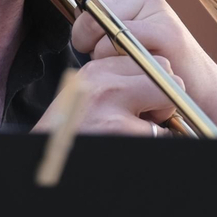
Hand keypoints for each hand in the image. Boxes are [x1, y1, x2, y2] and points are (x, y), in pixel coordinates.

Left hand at [24, 0, 216, 138]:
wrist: (190, 81)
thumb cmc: (144, 55)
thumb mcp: (112, 27)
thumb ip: (88, 9)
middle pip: (84, 5)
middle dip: (82, 36)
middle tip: (103, 50)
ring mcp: (153, 6)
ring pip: (97, 27)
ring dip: (99, 53)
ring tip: (122, 58)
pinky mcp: (164, 29)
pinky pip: (116, 44)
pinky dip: (115, 61)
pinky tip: (133, 64)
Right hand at [30, 55, 185, 135]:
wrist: (46, 158)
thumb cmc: (71, 133)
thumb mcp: (87, 97)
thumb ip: (117, 82)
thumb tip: (160, 79)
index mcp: (95, 71)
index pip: (148, 58)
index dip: (153, 81)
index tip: (141, 101)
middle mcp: (103, 83)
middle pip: (165, 70)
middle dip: (164, 96)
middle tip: (147, 119)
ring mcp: (111, 107)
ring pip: (170, 100)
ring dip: (163, 121)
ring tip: (138, 133)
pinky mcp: (119, 131)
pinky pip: (163, 134)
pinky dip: (158, 142)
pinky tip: (134, 144)